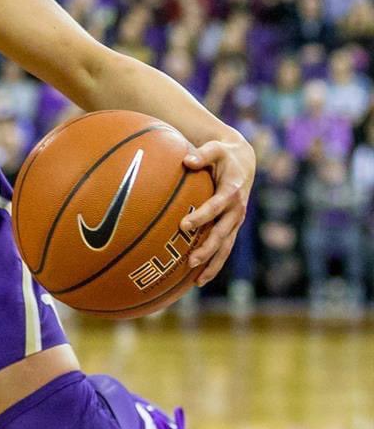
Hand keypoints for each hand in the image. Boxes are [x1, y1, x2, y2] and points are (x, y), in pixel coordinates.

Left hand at [181, 135, 255, 286]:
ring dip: (212, 264)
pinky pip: (225, 249)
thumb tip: (187, 160)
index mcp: (232, 191)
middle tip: (189, 260)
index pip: (216, 206)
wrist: (245, 161)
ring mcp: (236, 221)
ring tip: (197, 280)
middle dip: (207, 249)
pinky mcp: (233, 227)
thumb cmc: (224, 154)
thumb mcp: (216, 148)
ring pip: (226, 247)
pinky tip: (199, 278)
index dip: (202, 216)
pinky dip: (215, 264)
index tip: (184, 225)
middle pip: (222, 233)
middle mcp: (237, 210)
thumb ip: (203, 154)